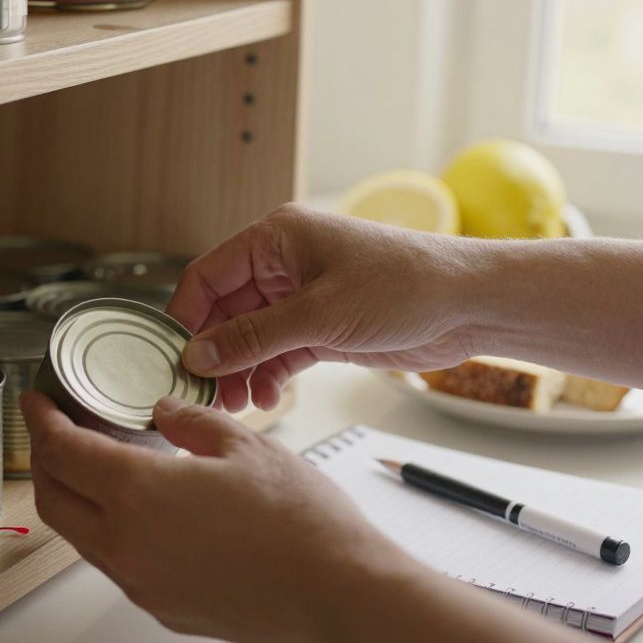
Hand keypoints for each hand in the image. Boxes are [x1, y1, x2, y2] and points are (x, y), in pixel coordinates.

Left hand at [20, 390, 409, 642]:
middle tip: (57, 432)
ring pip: (83, 537)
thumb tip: (166, 412)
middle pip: (54, 501)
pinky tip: (146, 513)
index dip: (43, 422)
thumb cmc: (302, 525)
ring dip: (79, 500)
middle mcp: (126, 545)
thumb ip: (191, 423)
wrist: (339, 595)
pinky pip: (118, 565)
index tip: (38, 403)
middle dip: (47, 462)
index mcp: (136, 495)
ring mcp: (142, 583)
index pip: (63, 452)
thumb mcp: (245, 446)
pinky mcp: (164, 607)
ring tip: (102, 468)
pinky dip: (113, 533)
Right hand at [169, 204, 480, 411]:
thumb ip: (253, 337)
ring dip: (240, 371)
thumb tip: (198, 355)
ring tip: (236, 404)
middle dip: (214, 354)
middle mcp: (283, 265)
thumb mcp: (319, 315)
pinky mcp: (322, 328)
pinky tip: (267, 398)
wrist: (469, 305)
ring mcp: (302, 298)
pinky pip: (278, 352)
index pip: (207, 276)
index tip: (174, 358)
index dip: (186, 318)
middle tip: (203, 393)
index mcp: (276, 239)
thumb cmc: (406, 285)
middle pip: (224, 312)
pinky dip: (268, 375)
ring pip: (249, 337)